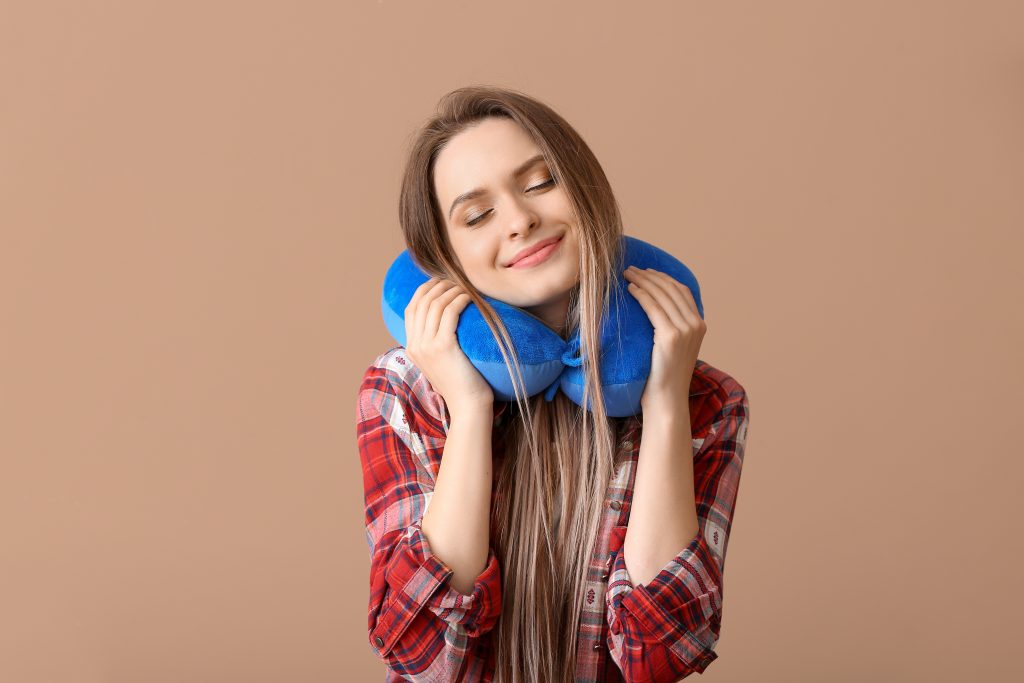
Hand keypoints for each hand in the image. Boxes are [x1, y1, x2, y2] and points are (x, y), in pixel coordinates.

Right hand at [403, 277, 493, 413]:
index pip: (411, 309)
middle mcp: (415, 346)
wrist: (468, 406)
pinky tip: (470, 298)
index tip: (442, 282)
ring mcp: (426, 346)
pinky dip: (460, 300)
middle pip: (421, 302)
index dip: (425, 290)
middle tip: (457, 280)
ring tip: (467, 288)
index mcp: (411, 348)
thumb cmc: (462, 384)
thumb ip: (436, 344)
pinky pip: (449, 313)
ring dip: (451, 290)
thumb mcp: (441, 363)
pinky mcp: (443, 347)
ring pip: (435, 305)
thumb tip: (447, 322)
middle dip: (439, 286)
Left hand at [623, 266, 706, 411]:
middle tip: (631, 268)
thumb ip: (672, 327)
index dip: (664, 278)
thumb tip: (656, 309)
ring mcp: (686, 330)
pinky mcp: (671, 336)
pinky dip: (641, 294)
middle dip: (650, 275)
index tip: (647, 271)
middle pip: (672, 289)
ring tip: (626, 274)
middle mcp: (697, 325)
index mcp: (700, 325)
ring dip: (643, 280)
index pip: (682, 291)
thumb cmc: (663, 376)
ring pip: (662, 295)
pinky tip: (630, 289)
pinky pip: (653, 307)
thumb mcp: (674, 347)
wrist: (666, 399)